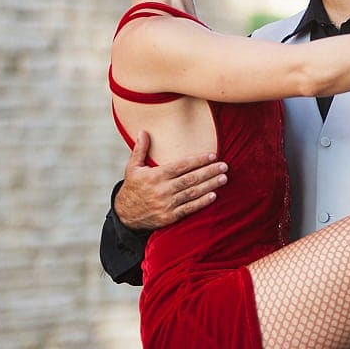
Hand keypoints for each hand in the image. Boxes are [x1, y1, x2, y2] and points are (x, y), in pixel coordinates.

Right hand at [113, 131, 227, 230]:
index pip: (181, 166)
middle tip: (224, 166)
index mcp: (154, 176)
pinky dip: (202, 202)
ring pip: (192, 193)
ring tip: (223, 178)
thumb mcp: (132, 167)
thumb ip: (140, 149)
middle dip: (209, 171)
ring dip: (210, 185)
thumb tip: (143, 131)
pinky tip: (214, 196)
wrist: (125, 214)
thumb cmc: (132, 187)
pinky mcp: (169, 217)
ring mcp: (166, 204)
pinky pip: (189, 208)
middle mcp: (162, 190)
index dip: (198, 160)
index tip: (212, 155)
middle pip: (190, 179)